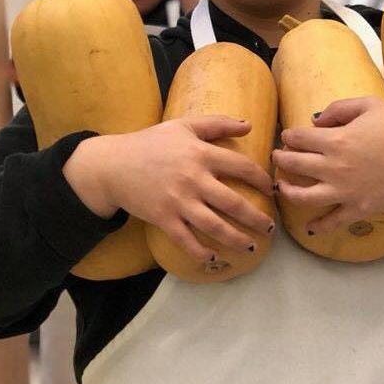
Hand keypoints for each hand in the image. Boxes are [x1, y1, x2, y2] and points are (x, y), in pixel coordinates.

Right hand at [63, 116, 274, 261]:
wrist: (112, 165)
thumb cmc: (150, 143)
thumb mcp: (184, 126)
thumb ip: (217, 124)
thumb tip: (249, 125)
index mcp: (201, 154)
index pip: (242, 167)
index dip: (261, 180)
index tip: (271, 189)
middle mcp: (193, 179)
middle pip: (234, 203)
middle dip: (256, 218)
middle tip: (270, 227)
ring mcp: (178, 201)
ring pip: (215, 226)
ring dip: (236, 239)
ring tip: (251, 247)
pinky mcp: (163, 219)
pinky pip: (186, 241)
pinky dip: (201, 253)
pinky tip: (214, 259)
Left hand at [272, 97, 383, 234]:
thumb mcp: (370, 106)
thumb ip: (339, 109)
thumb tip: (316, 121)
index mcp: (336, 140)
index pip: (298, 138)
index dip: (289, 136)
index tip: (288, 136)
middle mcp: (334, 167)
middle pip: (294, 164)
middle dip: (281, 159)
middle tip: (278, 157)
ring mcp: (344, 191)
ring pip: (302, 196)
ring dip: (286, 190)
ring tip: (281, 186)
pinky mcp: (358, 209)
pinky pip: (332, 222)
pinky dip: (318, 226)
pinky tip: (309, 227)